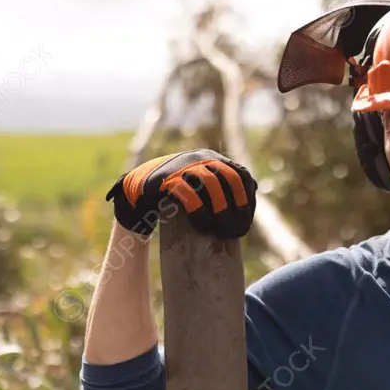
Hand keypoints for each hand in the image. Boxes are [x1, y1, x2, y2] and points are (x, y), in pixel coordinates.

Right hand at [105, 149, 256, 238]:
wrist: (137, 192)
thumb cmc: (175, 195)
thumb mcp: (201, 186)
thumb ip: (223, 186)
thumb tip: (252, 194)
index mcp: (214, 159)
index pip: (242, 175)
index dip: (248, 200)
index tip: (246, 224)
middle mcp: (201, 158)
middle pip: (230, 178)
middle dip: (237, 207)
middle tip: (236, 231)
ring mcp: (183, 166)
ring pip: (212, 183)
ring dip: (221, 209)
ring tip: (220, 230)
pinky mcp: (167, 179)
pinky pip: (189, 193)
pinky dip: (199, 211)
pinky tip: (202, 225)